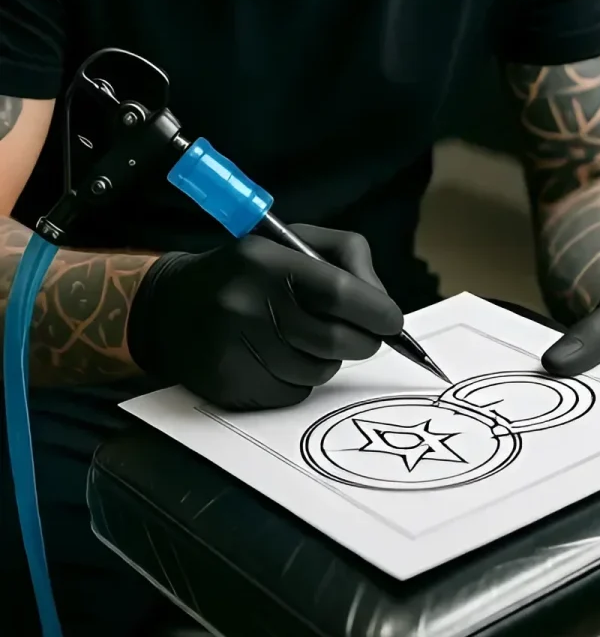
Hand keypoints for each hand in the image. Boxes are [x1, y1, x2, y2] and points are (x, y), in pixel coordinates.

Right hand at [126, 225, 403, 411]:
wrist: (171, 307)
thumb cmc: (251, 272)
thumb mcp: (297, 242)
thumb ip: (350, 261)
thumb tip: (384, 305)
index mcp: (268, 263)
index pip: (341, 294)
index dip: (377, 313)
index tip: (391, 322)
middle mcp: (246, 305)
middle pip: (336, 340)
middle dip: (363, 342)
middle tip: (364, 336)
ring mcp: (233, 348)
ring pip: (319, 372)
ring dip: (329, 360)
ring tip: (307, 339)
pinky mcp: (227, 384)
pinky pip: (293, 393)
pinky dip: (300, 380)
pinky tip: (280, 357)